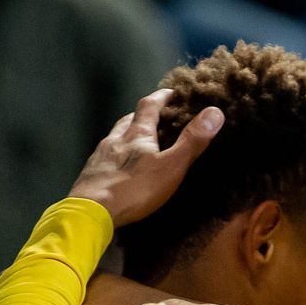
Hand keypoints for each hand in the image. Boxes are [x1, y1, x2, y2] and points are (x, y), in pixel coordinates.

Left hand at [69, 89, 223, 227]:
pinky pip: (105, 157)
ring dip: (126, 134)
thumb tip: (215, 112)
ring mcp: (100, 156)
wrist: (91, 212)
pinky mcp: (91, 173)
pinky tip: (118, 167)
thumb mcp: (171, 166)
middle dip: (142, 115)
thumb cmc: (134, 188)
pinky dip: (115, 155)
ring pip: (115, 137)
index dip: (161, 97)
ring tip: (136, 141)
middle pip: (128, 119)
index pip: (149, 106)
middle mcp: (115, 139)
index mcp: (136, 134)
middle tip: (154, 117)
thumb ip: (191, 141)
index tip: (171, 93)